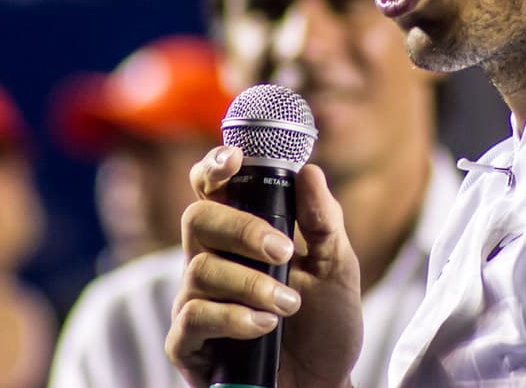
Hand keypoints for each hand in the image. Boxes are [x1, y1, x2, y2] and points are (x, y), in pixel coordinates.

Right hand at [166, 146, 362, 387]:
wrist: (324, 383)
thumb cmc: (325, 323)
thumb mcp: (338, 267)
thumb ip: (323, 222)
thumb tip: (310, 172)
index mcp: (241, 234)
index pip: (213, 189)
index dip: (214, 167)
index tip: (236, 159)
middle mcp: (211, 260)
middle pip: (198, 219)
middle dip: (243, 230)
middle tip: (283, 251)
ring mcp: (195, 301)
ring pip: (201, 270)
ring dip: (252, 285)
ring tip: (289, 306)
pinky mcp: (187, 343)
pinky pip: (194, 317)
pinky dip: (234, 318)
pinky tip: (264, 327)